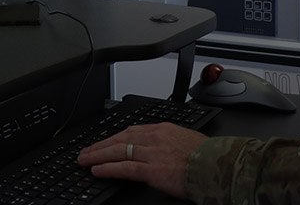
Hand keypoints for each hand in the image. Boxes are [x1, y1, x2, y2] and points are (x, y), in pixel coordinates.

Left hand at [77, 123, 206, 198]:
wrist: (214, 164)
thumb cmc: (204, 156)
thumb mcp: (184, 140)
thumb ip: (168, 142)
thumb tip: (158, 148)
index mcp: (163, 129)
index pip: (132, 130)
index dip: (114, 137)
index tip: (104, 142)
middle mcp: (155, 137)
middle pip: (121, 138)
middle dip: (100, 145)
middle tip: (85, 152)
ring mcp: (152, 153)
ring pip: (119, 151)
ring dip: (98, 155)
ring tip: (85, 160)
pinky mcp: (152, 169)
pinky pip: (125, 167)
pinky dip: (109, 168)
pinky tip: (97, 170)